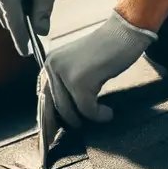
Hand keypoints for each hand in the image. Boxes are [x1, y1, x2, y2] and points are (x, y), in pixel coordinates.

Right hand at [0, 0, 58, 55]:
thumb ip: (44, 8)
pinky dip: (5, 5)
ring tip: (27, 4)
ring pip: (0, 13)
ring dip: (12, 14)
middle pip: (7, 20)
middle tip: (35, 28)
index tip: (27, 53)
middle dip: (20, 25)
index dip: (22, 40)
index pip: (15, 25)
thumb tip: (42, 31)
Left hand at [41, 10, 156, 128]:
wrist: (124, 33)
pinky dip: (98, 115)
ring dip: (86, 118)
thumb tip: (62, 114)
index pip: (43, 96)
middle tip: (79, 129)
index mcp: (50, 62)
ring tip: (101, 115)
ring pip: (70, 110)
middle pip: (55, 106)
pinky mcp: (79, 81)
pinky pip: (86, 109)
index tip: (51, 135)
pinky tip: (108, 113)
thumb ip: (66, 83)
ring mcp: (65, 73)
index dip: (48, 118)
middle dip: (67, 122)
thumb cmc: (106, 50)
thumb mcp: (79, 65)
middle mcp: (52, 66)